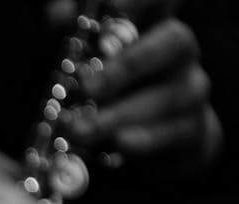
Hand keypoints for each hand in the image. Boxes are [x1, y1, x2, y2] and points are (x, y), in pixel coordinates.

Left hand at [56, 1, 222, 169]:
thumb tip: (56, 16)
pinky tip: (120, 143)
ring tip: (82, 131)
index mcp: (153, 25)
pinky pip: (176, 133)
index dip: (139, 1)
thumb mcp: (84, 63)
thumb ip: (70, 35)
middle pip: (173, 41)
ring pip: (170, 95)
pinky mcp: (192, 129)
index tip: (113, 10)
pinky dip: (146, 140)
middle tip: (86, 88)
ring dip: (120, 115)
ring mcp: (191, 89)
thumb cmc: (109, 96)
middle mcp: (179, 52)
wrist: (145, 145)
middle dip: (128, 65)